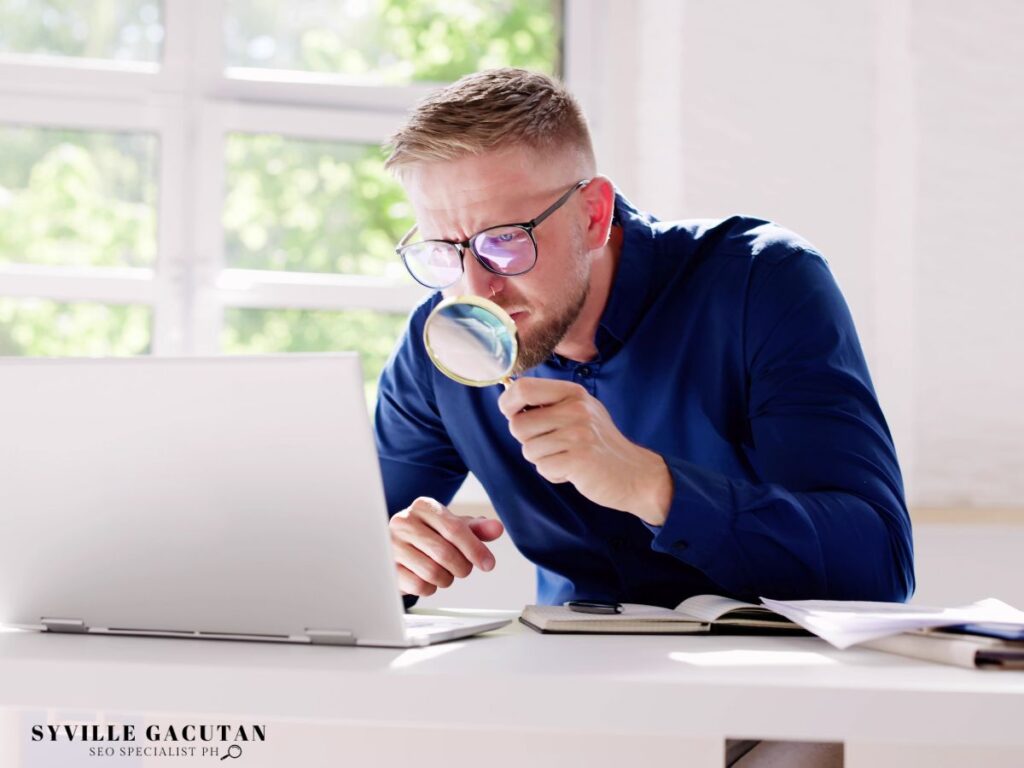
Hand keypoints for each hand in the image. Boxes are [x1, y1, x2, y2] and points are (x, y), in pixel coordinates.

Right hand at [389, 497, 504, 596]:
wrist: (398, 548)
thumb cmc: (430, 535)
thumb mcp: (454, 527)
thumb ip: (477, 528)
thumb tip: (497, 528)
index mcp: (423, 507)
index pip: (454, 529)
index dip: (475, 548)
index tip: (488, 563)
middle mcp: (403, 522)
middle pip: (444, 553)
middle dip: (461, 567)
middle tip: (463, 569)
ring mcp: (391, 545)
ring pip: (432, 572)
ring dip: (446, 578)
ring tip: (444, 572)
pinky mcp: (387, 568)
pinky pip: (418, 586)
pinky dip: (430, 588)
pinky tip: (427, 578)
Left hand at [497, 377, 672, 524]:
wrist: (634, 473)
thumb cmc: (599, 444)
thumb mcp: (579, 411)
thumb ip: (548, 403)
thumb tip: (508, 398)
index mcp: (573, 393)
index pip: (523, 388)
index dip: (507, 403)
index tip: (512, 414)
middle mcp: (576, 409)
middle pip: (518, 424)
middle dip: (527, 440)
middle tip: (552, 444)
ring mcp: (578, 434)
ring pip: (528, 449)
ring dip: (543, 459)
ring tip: (567, 456)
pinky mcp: (579, 460)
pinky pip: (543, 468)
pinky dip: (553, 474)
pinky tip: (573, 470)